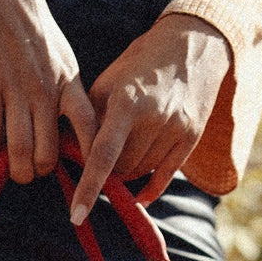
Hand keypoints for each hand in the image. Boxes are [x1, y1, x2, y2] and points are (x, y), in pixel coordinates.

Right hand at [0, 0, 98, 182]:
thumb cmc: (33, 31)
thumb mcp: (62, 58)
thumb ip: (68, 94)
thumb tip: (73, 135)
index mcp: (70, 82)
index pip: (89, 127)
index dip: (92, 157)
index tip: (89, 177)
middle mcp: (46, 89)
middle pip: (49, 151)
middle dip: (41, 171)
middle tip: (34, 173)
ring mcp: (16, 88)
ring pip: (19, 149)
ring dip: (17, 168)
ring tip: (16, 170)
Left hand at [72, 13, 230, 222]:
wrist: (192, 45)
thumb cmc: (139, 64)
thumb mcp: (108, 83)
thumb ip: (89, 119)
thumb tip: (69, 155)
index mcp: (126, 101)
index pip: (103, 154)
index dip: (88, 187)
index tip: (76, 215)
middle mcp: (154, 117)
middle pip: (121, 169)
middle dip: (106, 169)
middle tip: (101, 154)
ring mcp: (176, 128)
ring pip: (140, 174)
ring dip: (125, 172)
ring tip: (124, 149)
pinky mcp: (191, 137)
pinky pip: (164, 177)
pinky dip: (148, 189)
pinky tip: (138, 197)